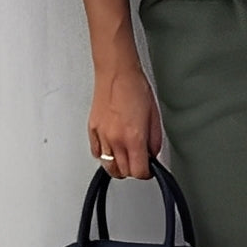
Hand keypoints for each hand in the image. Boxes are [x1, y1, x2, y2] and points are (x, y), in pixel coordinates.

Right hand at [88, 65, 163, 180]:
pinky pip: (97, 153)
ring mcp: (102, 136)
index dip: (146, 173)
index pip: (138, 172)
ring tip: (126, 157)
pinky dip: (105, 156)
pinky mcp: (92, 130)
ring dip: (119, 166)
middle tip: (139, 161)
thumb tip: (152, 155)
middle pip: (123, 172)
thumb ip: (154, 141)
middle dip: (133, 170)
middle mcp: (115, 139)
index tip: (148, 169)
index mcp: (133, 137)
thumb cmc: (135, 88)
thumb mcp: (154, 117)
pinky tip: (113, 149)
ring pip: (108, 166)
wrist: (117, 73)